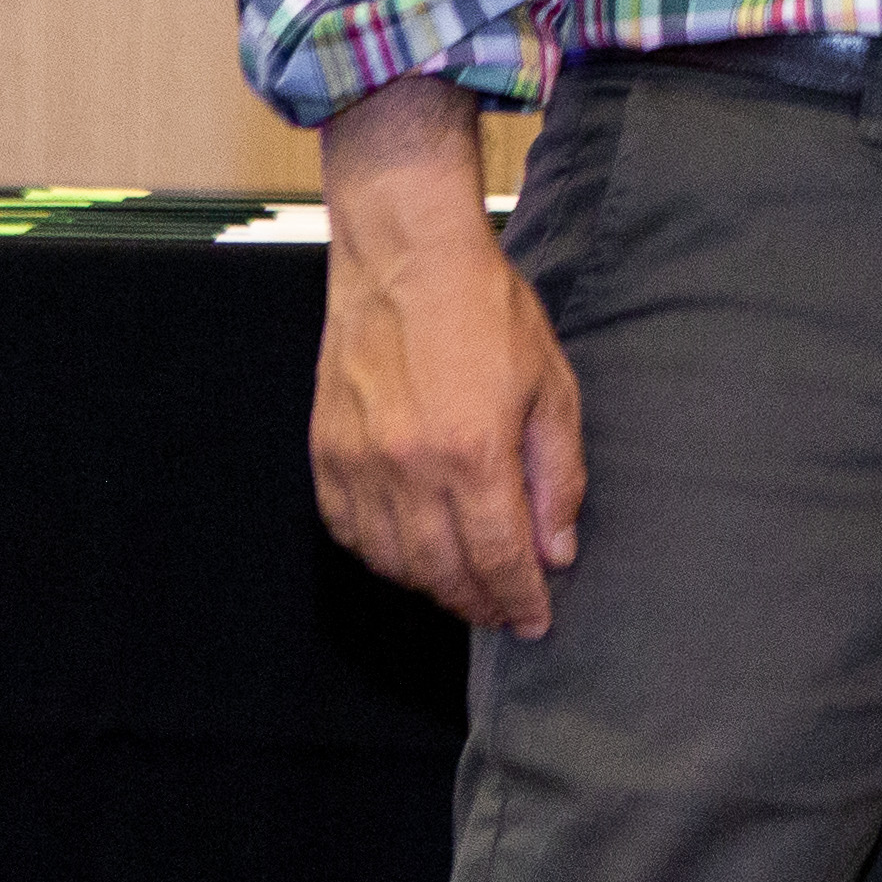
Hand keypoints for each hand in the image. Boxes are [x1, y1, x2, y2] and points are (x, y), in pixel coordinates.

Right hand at [309, 78, 587, 636]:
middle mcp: (408, 469)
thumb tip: (557, 550)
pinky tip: (410, 553)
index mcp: (472, 454)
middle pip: (442, 573)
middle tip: (505, 611)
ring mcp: (358, 465)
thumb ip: (556, 476)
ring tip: (466, 586)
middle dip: (479, 602)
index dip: (519, 601)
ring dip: (432, 586)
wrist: (405, 258)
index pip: (498, 559)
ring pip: (392, 562)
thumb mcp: (551, 387)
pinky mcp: (325, 454)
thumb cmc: (486, 312)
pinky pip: (350, 533)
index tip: (535, 623)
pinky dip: (382, 556)